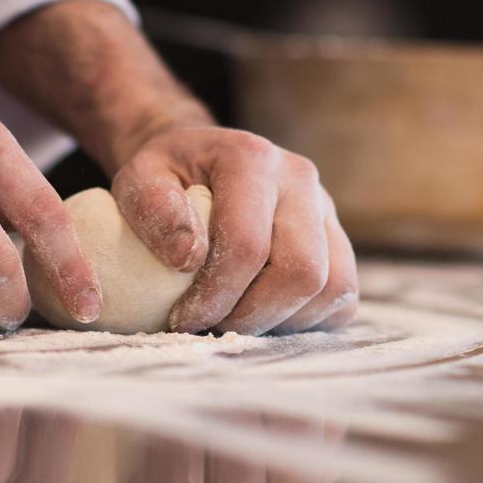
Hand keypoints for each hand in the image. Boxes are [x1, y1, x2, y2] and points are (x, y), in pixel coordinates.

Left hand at [0, 0, 355, 335]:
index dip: (216, 295)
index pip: (248, 244)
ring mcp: (326, 208)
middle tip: (210, 324)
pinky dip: (306, 321)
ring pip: (332, 289)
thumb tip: (187, 258)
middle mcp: (300, 178)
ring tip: (234, 319)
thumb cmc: (166, 175)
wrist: (199, 160)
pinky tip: (262, 314)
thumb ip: (152, 207)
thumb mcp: (139, 178)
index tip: (182, 319)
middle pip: (302, 272)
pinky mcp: (338, 237)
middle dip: (252, 315)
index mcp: (251, 158)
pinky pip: (343, 298)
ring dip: (280, 321)